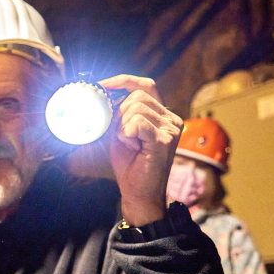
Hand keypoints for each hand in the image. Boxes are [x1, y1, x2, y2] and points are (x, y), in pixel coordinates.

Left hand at [98, 75, 183, 225]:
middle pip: (137, 96)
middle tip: (119, 134)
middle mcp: (171, 119)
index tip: (102, 85)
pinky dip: (126, 133)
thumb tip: (103, 95)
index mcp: (162, 115)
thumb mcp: (120, 133)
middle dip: (119, 113)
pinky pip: (137, 122)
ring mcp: (171, 129)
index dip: (123, 81)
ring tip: (129, 144)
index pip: (145, 85)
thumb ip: (118, 114)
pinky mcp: (165, 140)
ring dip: (122, 126)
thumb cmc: (130, 165)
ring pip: (136, 108)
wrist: (138, 193)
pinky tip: (132, 146)